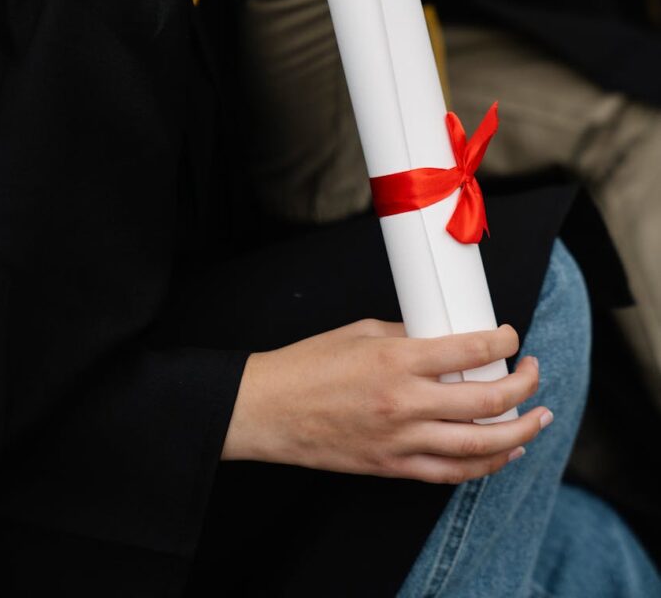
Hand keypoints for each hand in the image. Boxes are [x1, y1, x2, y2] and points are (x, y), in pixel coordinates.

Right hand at [222, 321, 551, 483]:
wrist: (269, 410)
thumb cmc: (309, 365)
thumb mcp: (360, 332)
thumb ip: (406, 336)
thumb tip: (444, 340)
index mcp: (396, 360)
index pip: (467, 349)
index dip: (501, 341)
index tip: (510, 336)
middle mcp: (404, 402)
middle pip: (485, 401)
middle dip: (523, 387)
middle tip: (534, 373)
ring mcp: (400, 440)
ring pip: (477, 444)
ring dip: (518, 432)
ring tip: (538, 419)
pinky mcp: (392, 466)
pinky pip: (449, 473)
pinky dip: (483, 465)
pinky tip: (502, 452)